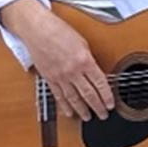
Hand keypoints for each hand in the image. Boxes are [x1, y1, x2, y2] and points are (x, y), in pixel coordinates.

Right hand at [0, 0, 110, 120]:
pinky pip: (59, 96)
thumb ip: (89, 59)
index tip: (111, 104)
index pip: (100, 83)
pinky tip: (70, 113)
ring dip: (82, 110)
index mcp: (84, 60)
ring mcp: (60, 77)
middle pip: (89, 94)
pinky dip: (65, 106)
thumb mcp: (82, 42)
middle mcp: (73, 71)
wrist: (37, 29)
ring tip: (88, 117)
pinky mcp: (49, 79)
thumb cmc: (59, 30)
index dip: (107, 96)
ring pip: (74, 99)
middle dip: (98, 107)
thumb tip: (96, 73)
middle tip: (103, 115)